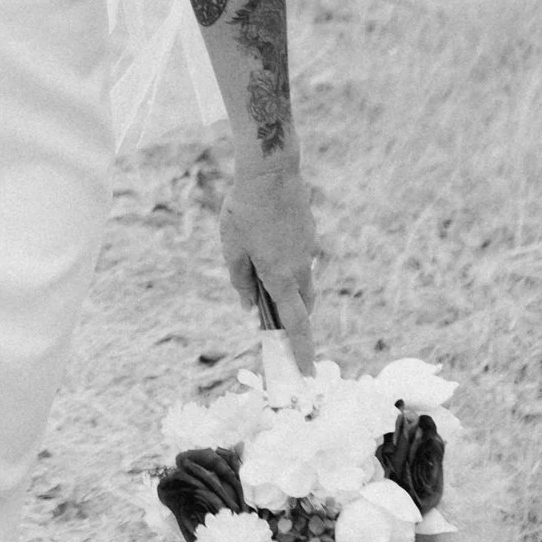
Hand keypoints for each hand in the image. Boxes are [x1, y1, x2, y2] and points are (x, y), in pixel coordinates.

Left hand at [220, 155, 317, 371]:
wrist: (271, 170)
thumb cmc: (244, 208)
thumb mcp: (232, 247)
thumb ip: (240, 280)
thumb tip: (249, 306)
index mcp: (279, 276)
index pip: (296, 323)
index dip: (302, 349)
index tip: (307, 372)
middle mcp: (300, 267)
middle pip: (302, 305)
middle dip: (293, 320)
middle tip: (275, 323)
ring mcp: (308, 250)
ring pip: (303, 281)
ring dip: (289, 289)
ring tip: (261, 270)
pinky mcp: (310, 234)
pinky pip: (301, 259)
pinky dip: (289, 264)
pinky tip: (268, 241)